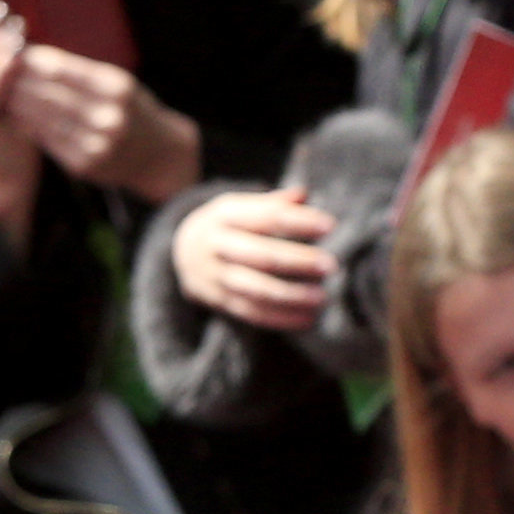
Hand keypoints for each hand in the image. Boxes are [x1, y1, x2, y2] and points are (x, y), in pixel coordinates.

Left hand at [0, 48, 198, 201]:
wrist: (160, 155)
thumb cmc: (130, 109)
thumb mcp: (116, 82)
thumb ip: (78, 72)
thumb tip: (31, 54)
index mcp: (116, 88)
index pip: (65, 70)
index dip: (33, 60)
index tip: (8, 49)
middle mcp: (108, 117)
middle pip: (50, 95)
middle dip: (17, 80)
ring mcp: (96, 144)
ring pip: (43, 119)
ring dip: (15, 103)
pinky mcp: (84, 165)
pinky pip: (47, 141)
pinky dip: (26, 125)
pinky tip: (10, 114)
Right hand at [169, 184, 336, 330]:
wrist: (182, 250)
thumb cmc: (229, 224)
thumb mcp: (242, 205)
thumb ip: (272, 203)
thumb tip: (303, 195)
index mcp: (226, 214)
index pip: (266, 217)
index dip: (299, 221)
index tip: (330, 226)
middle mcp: (217, 245)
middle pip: (261, 255)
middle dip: (298, 261)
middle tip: (331, 265)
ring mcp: (215, 276)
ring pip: (256, 289)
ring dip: (291, 295)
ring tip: (322, 297)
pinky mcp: (218, 301)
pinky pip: (251, 313)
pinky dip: (281, 318)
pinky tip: (308, 319)